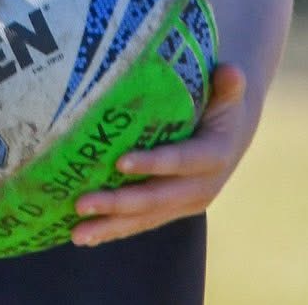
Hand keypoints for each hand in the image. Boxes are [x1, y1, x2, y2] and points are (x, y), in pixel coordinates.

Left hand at [71, 63, 250, 247]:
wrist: (231, 135)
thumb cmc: (222, 105)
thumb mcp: (229, 93)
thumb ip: (229, 84)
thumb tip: (229, 71)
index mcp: (216, 156)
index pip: (182, 161)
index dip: (153, 163)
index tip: (120, 162)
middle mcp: (201, 187)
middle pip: (156, 198)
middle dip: (119, 202)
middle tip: (82, 202)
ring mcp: (185, 204)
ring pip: (145, 218)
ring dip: (110, 226)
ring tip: (77, 233)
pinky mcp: (171, 212)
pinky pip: (141, 224)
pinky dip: (113, 231)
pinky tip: (84, 236)